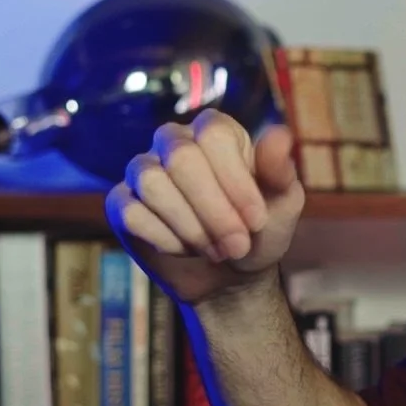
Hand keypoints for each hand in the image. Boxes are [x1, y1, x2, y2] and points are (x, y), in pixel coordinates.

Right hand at [106, 109, 304, 304]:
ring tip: (216, 250)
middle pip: (181, 158)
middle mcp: (175, 140)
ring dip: (190, 227)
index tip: (257, 221)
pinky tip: (185, 249)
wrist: (230, 275)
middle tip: (237, 245)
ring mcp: (144, 169)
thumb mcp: (282, 204)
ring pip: (152, 183)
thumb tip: (281, 135)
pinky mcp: (122, 201)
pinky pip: (132, 213)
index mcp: (216, 130)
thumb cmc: (259, 231)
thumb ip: (280, 171)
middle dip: (214, 211)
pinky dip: (164, 239)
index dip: (235, 181)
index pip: (215, 135)